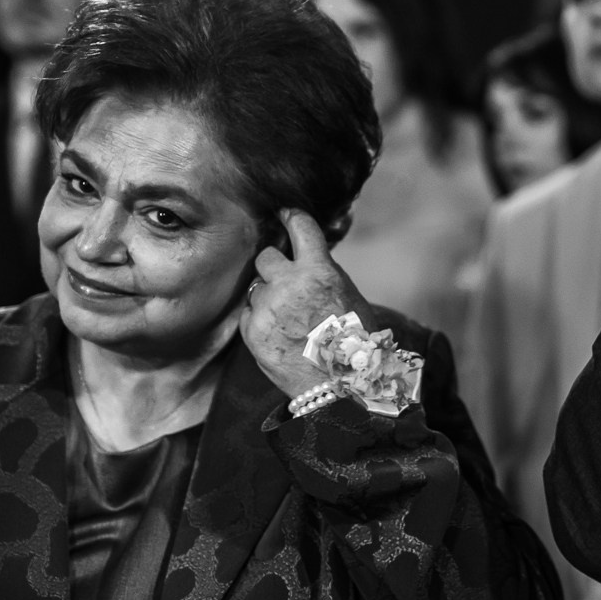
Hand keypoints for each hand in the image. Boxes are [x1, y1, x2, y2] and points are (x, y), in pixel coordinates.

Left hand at [241, 209, 370, 397]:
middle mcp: (289, 284)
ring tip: (287, 318)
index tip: (284, 214)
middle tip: (285, 282)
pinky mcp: (252, 331)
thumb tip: (307, 255)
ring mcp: (267, 308)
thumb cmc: (353, 342)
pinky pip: (247, 313)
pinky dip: (258, 320)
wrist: (340, 385)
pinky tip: (278, 333)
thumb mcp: (349, 296)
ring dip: (267, 296)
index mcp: (318, 271)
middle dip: (274, 267)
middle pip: (266, 257)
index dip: (290, 217)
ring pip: (256, 287)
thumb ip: (324, 272)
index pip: (299, 227)